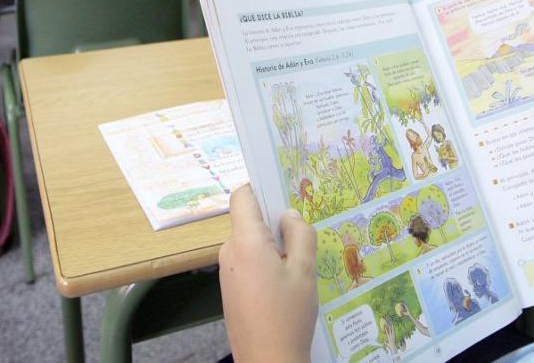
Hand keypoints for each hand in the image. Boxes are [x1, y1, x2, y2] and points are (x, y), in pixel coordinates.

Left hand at [219, 185, 316, 362]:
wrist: (268, 362)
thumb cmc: (287, 318)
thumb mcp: (305, 272)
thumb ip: (300, 235)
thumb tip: (290, 215)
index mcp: (245, 242)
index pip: (242, 196)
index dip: (261, 187)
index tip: (283, 190)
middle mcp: (230, 253)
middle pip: (250, 220)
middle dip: (275, 224)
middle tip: (303, 236)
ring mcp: (228, 272)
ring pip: (251, 243)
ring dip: (273, 247)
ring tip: (299, 266)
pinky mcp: (231, 289)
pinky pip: (248, 262)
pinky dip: (266, 264)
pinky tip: (287, 284)